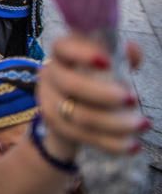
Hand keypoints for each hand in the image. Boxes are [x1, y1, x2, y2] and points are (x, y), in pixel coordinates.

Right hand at [38, 35, 146, 157]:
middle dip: (103, 94)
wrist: (69, 109)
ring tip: (143, 124)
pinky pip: (84, 137)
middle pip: (70, 84)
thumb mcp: (105, 64)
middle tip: (133, 99)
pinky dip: (111, 143)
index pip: (63, 48)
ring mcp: (49, 103)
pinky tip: (133, 145)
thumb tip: (132, 51)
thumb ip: (119, 55)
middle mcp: (50, 76)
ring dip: (115, 123)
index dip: (83, 54)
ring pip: (78, 116)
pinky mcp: (56, 127)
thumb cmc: (92, 79)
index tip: (107, 62)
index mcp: (61, 55)